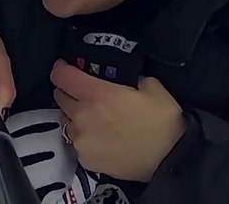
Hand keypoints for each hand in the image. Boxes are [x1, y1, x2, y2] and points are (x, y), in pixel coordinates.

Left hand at [51, 60, 186, 182]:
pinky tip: (100, 137)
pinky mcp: (85, 159)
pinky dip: (83, 136)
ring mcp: (81, 140)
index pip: (61, 75)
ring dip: (74, 114)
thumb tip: (120, 75)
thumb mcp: (152, 86)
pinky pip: (75, 142)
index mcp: (96, 94)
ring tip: (93, 117)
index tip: (67, 67)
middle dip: (69, 90)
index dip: (62, 68)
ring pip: (65, 119)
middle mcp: (82, 116)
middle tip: (85, 92)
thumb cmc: (162, 122)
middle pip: (59, 96)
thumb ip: (128, 76)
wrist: (169, 161)